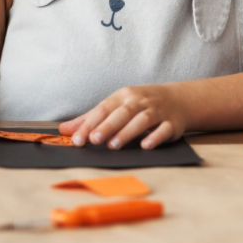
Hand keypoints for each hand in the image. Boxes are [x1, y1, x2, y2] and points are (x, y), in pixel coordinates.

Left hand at [59, 84, 188, 149]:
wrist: (178, 100)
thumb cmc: (140, 104)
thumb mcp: (116, 105)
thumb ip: (91, 118)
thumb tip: (64, 129)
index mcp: (123, 96)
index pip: (103, 109)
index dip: (89, 124)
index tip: (77, 139)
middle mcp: (139, 102)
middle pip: (121, 113)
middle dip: (107, 127)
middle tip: (93, 140)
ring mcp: (157, 111)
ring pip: (141, 120)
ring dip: (127, 132)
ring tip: (113, 145)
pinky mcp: (172, 123)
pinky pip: (164, 130)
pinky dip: (155, 137)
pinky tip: (145, 146)